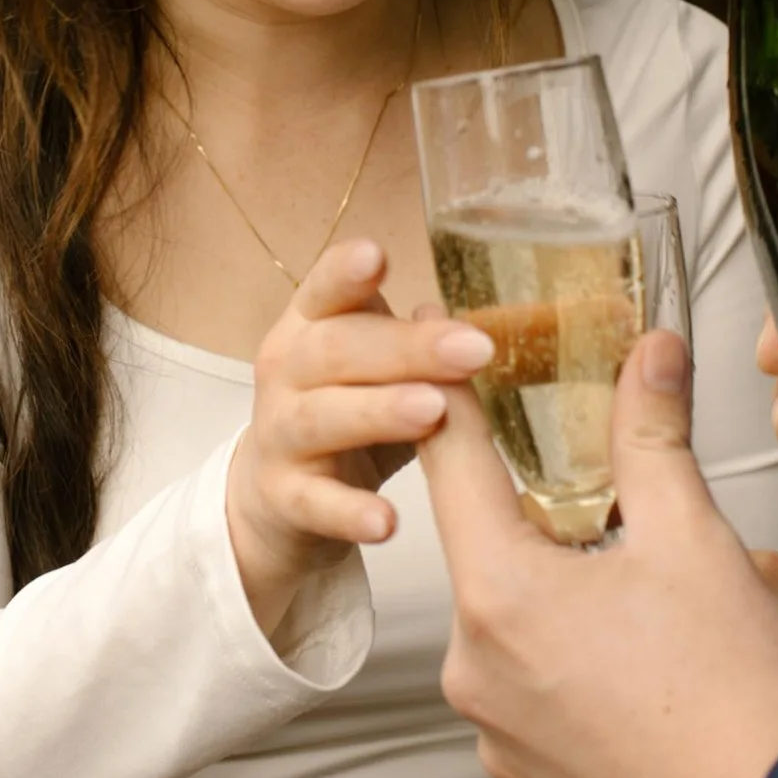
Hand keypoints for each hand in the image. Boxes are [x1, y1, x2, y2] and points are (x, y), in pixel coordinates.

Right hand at [227, 237, 493, 643]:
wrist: (280, 494)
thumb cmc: (350, 412)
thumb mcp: (381, 369)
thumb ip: (425, 346)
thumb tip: (499, 330)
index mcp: (313, 325)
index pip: (326, 289)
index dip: (347, 272)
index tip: (378, 255)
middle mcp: (288, 371)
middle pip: (337, 349)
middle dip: (405, 347)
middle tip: (472, 349)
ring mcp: (279, 434)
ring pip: (321, 418)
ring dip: (377, 412)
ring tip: (431, 411)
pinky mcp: (284, 496)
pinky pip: (316, 503)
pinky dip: (350, 512)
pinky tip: (387, 521)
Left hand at [424, 329, 777, 777]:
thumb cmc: (739, 707)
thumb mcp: (698, 542)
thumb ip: (655, 436)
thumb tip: (650, 356)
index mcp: (500, 596)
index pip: (450, 463)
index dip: (449, 396)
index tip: (432, 346)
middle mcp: (479, 675)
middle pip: (516, 556)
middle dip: (603, 538)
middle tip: (686, 553)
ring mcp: (502, 744)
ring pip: (549, 636)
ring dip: (619, 618)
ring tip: (709, 636)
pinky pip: (558, 710)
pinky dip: (612, 691)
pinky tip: (685, 698)